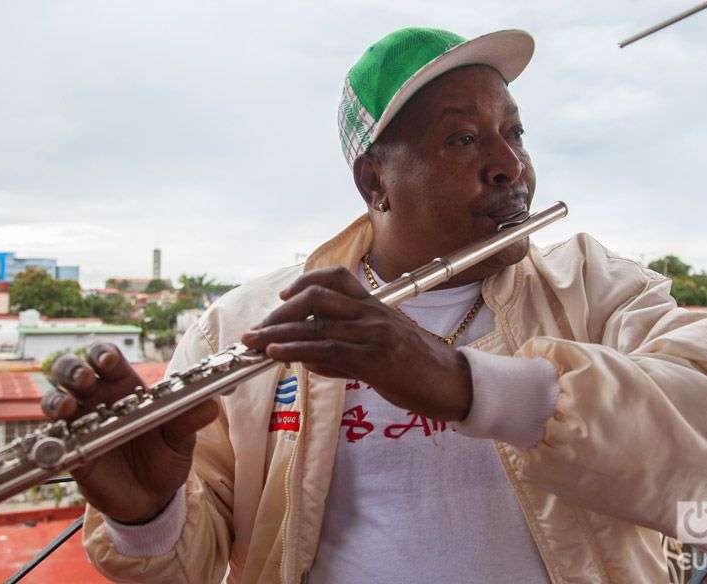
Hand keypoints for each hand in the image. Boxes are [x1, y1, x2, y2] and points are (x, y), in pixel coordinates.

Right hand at [43, 342, 217, 523]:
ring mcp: (81, 424)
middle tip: (84, 379)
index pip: (108, 359)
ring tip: (68, 406)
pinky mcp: (71, 451)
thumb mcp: (181, 439)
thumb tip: (211, 405)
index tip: (107, 360)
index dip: (103, 354)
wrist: (153, 499)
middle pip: (73, 371)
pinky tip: (61, 434)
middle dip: (72, 368)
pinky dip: (51, 433)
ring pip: (56, 398)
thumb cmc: (167, 458)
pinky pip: (52, 437)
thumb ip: (190, 420)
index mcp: (126, 388)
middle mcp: (99, 400)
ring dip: (57, 398)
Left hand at [240, 267, 473, 420]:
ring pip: (316, 323)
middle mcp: (372, 313)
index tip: (282, 299)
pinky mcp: (374, 359)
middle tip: (258, 329)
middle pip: (316, 297)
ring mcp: (373, 333)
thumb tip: (309, 358)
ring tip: (253, 341)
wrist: (453, 384)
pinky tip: (277, 354)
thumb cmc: (418, 368)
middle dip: (279, 313)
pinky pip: (328, 350)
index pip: (335, 278)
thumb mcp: (383, 349)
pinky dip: (297, 350)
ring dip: (278, 333)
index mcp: (375, 306)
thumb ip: (345, 350)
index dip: (303, 283)